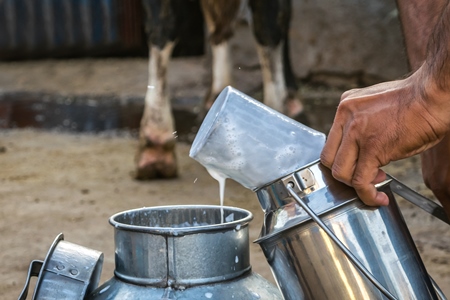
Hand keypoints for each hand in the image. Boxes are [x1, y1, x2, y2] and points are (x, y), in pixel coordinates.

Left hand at [320, 69, 447, 205]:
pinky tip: (379, 198)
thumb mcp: (377, 105)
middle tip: (367, 174)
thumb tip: (361, 145)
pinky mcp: (372, 148)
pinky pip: (360, 180)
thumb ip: (362, 121)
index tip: (357, 164)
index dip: (343, 158)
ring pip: (340, 172)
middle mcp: (345, 117)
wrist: (432, 96)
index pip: (331, 142)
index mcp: (346, 107)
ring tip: (377, 182)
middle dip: (345, 173)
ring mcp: (356, 132)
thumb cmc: (415, 101)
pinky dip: (367, 195)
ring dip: (356, 185)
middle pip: (329, 158)